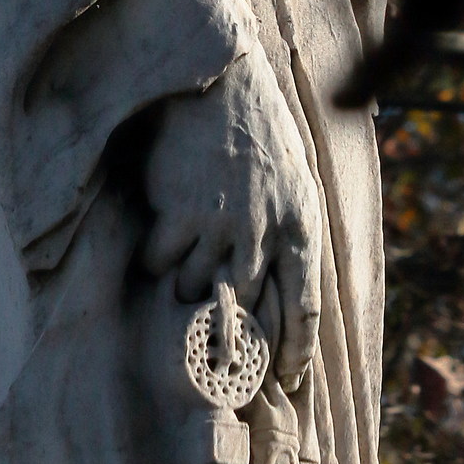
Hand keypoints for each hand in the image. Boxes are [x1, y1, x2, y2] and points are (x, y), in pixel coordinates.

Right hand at [143, 46, 321, 389]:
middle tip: (215, 337)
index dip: (297, 349)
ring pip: (197, 288)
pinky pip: (161, 261)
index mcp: (301, 225)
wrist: (220, 87)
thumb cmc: (260, 135)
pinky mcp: (180, 215)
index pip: (306, 307)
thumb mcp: (295, 182)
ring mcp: (221, 226)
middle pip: (246, 309)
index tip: (290, 376)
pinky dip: (157, 258)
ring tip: (182, 272)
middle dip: (231, 329)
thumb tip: (276, 284)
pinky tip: (159, 240)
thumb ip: (287, 232)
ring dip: (187, 286)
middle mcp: (264, 233)